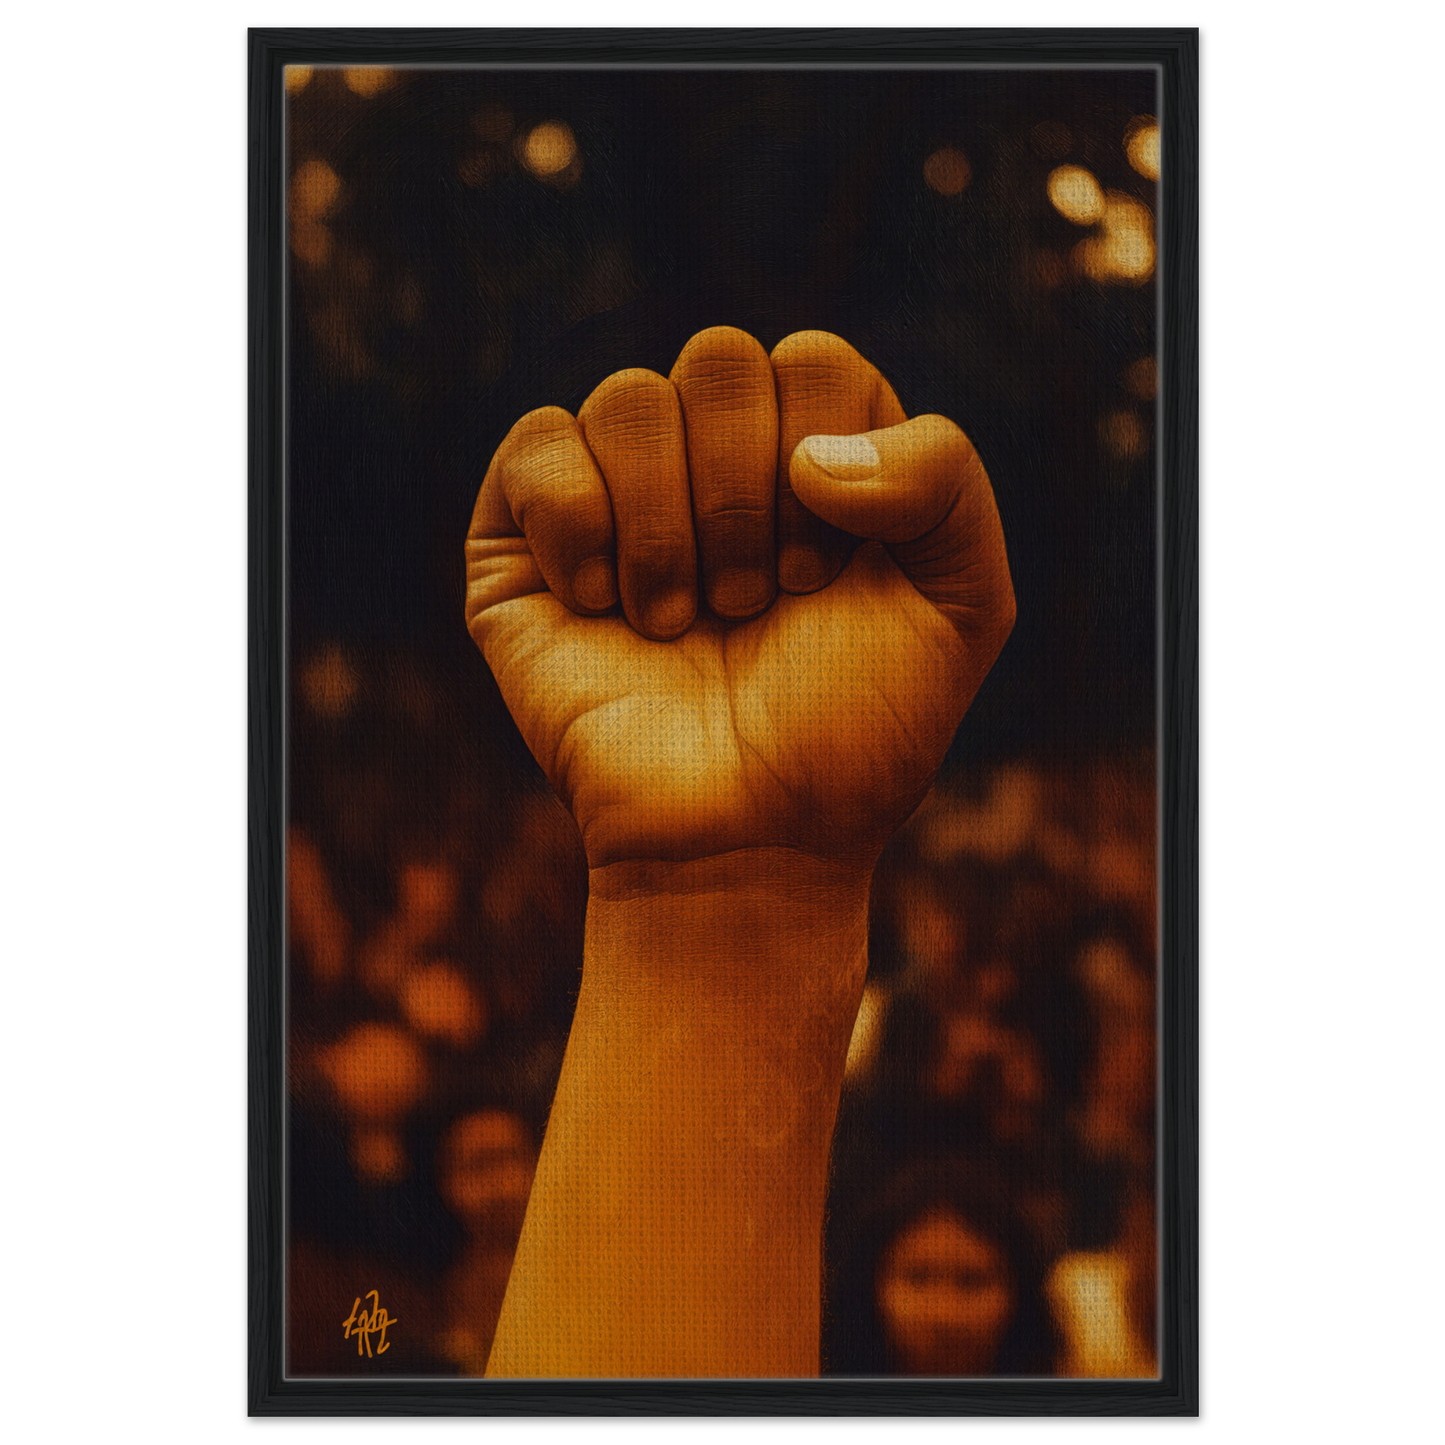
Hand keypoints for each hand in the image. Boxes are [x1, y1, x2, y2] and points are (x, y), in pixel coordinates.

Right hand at [465, 327, 1013, 874]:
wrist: (745, 839)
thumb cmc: (853, 732)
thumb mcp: (962, 605)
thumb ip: (946, 477)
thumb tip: (809, 452)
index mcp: (816, 453)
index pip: (815, 362)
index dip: (824, 466)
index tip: (820, 580)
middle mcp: (714, 457)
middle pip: (719, 360)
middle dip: (743, 498)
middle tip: (752, 606)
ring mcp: (618, 492)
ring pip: (629, 399)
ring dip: (669, 532)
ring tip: (680, 624)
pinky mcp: (524, 538)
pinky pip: (538, 445)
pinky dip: (579, 526)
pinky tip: (603, 608)